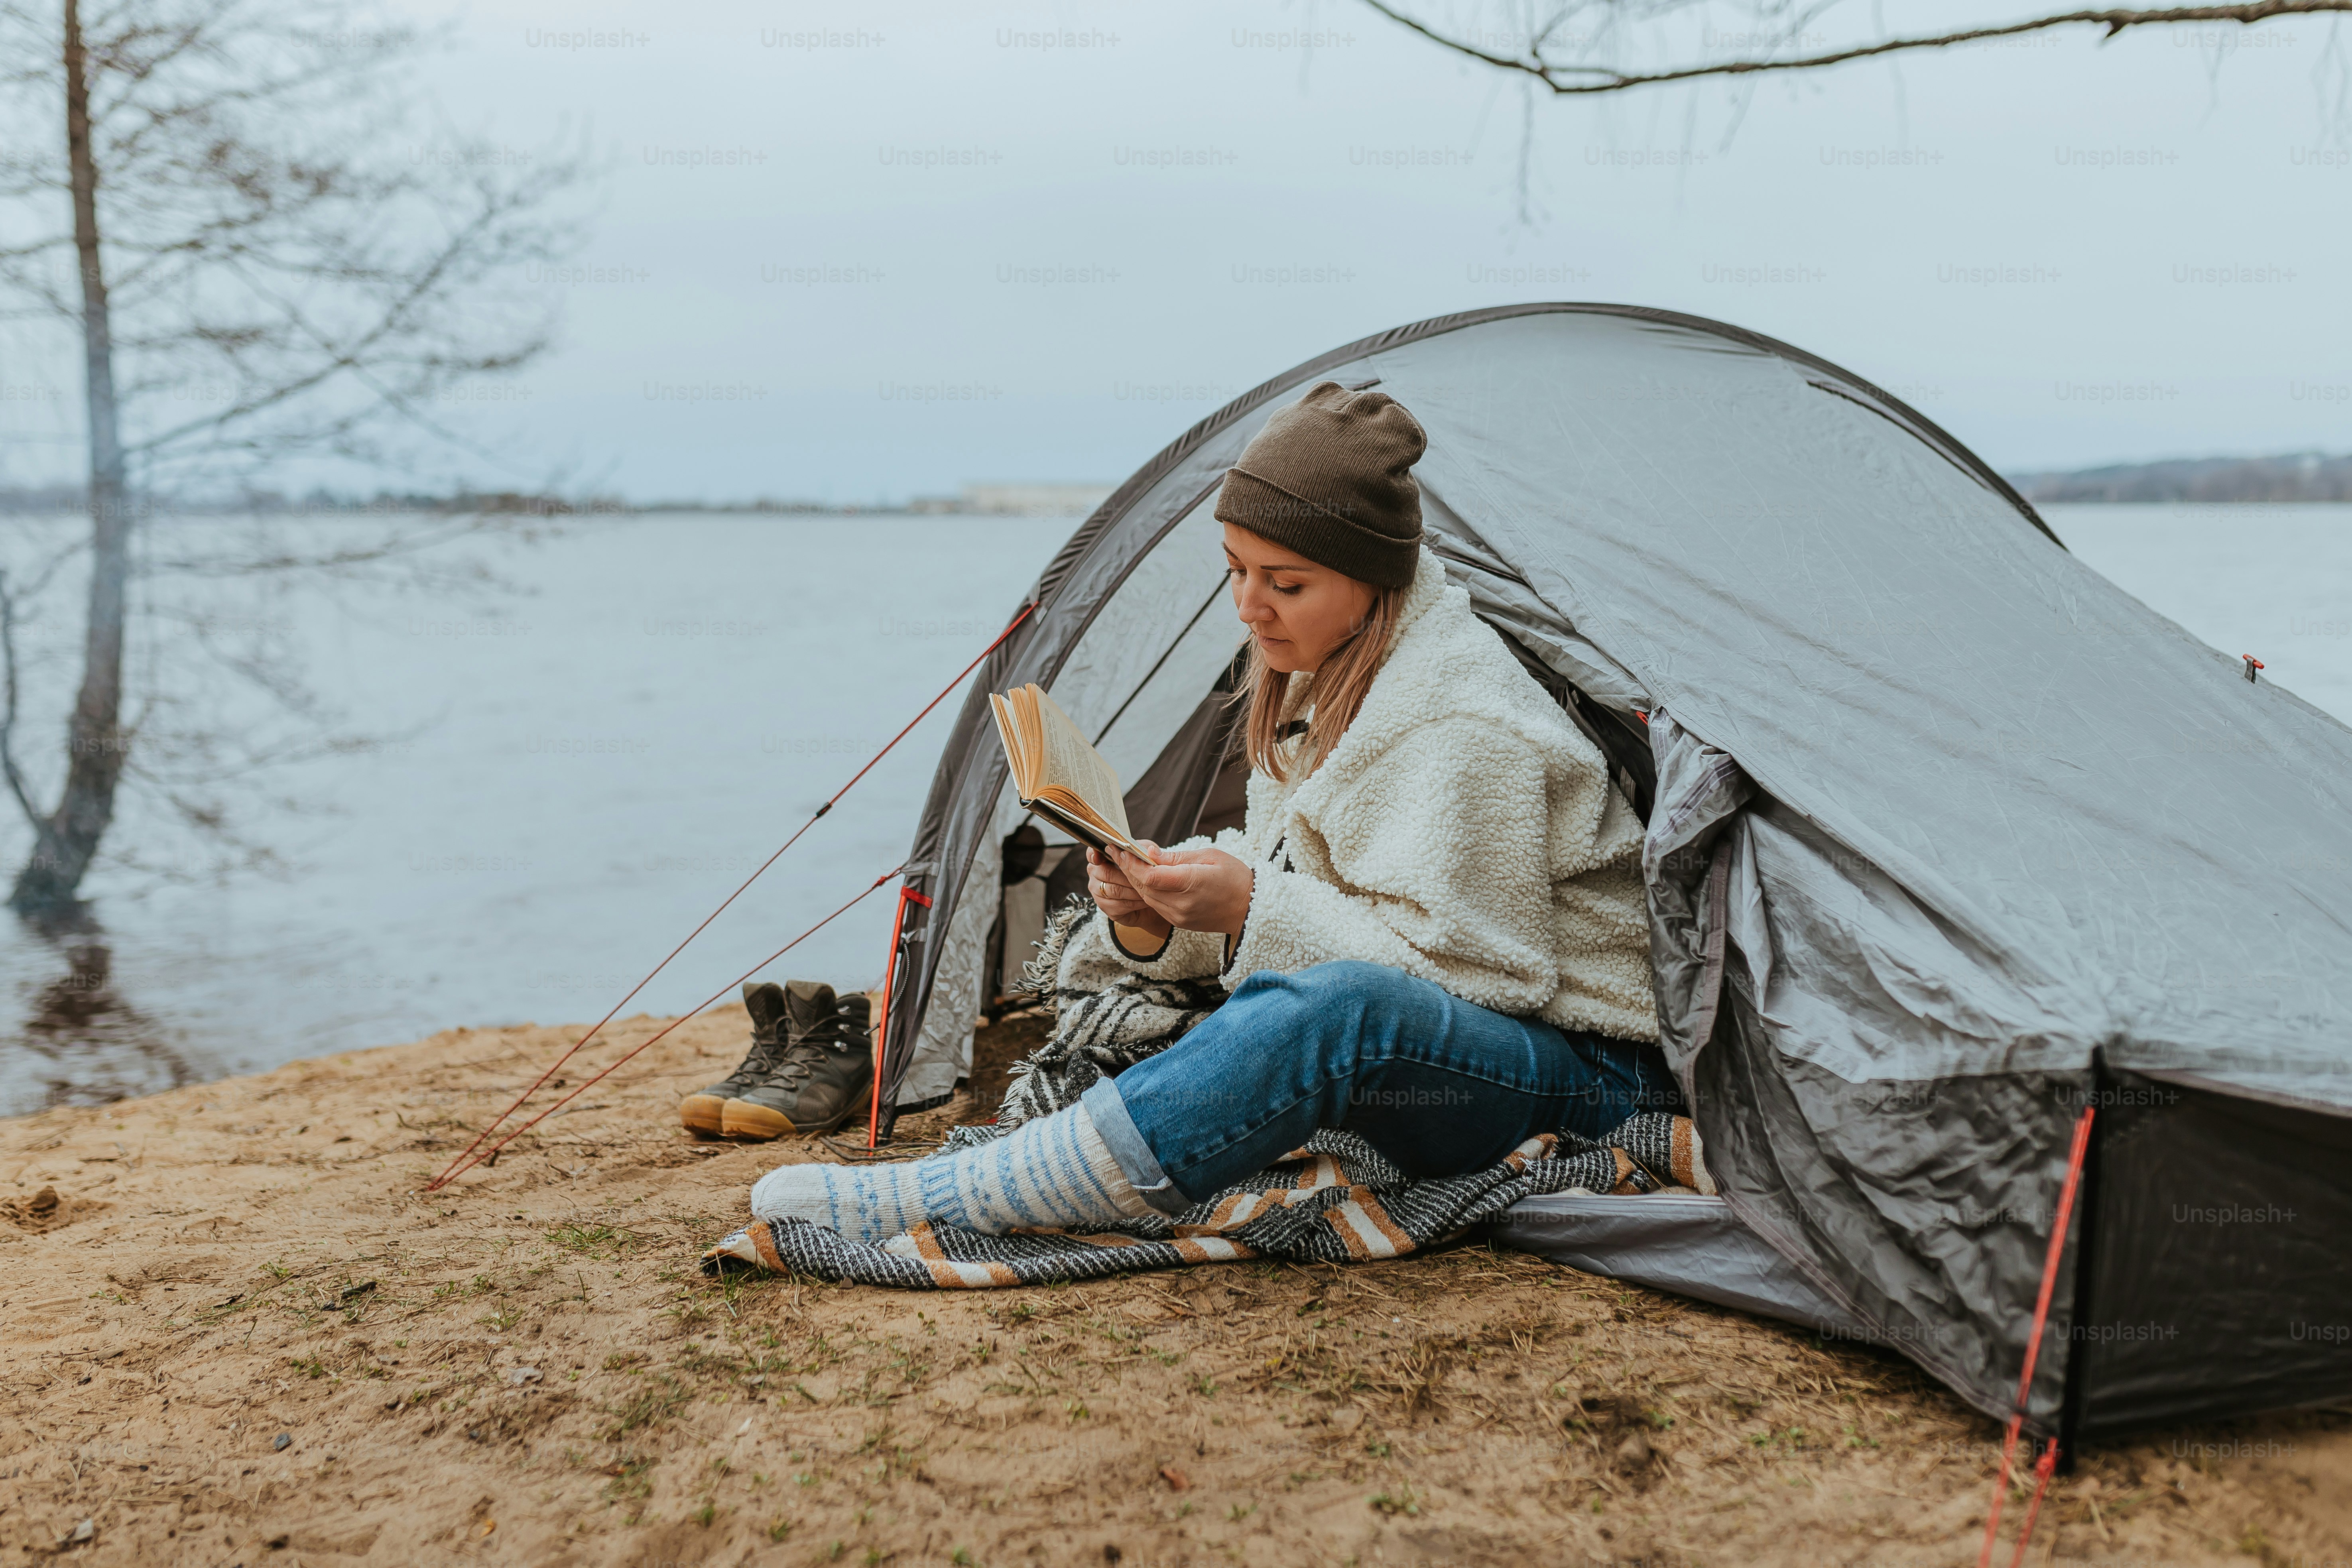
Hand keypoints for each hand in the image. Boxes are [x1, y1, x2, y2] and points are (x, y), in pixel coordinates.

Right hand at [1086, 842, 1171, 940]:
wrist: (1151, 899)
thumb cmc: (1145, 875)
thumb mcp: (1146, 858)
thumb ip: (1143, 850)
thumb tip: (1145, 850)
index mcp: (1102, 858)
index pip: (1092, 854)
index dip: (1094, 855)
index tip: (1102, 856)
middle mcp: (1096, 874)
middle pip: (1107, 873)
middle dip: (1128, 877)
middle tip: (1144, 878)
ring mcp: (1097, 891)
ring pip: (1114, 890)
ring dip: (1133, 891)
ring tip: (1148, 891)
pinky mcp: (1105, 907)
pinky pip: (1119, 905)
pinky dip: (1134, 903)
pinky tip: (1144, 901)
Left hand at [1100, 842, 1253, 941]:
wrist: (1250, 910)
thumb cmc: (1235, 878)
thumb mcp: (1210, 857)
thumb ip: (1177, 857)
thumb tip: (1150, 853)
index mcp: (1191, 885)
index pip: (1149, 876)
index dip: (1131, 862)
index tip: (1120, 847)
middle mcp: (1181, 905)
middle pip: (1143, 887)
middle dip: (1127, 868)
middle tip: (1114, 850)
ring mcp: (1179, 916)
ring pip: (1146, 897)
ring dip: (1134, 880)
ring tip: (1124, 861)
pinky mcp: (1178, 922)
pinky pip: (1155, 905)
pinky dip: (1146, 890)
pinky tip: (1142, 877)